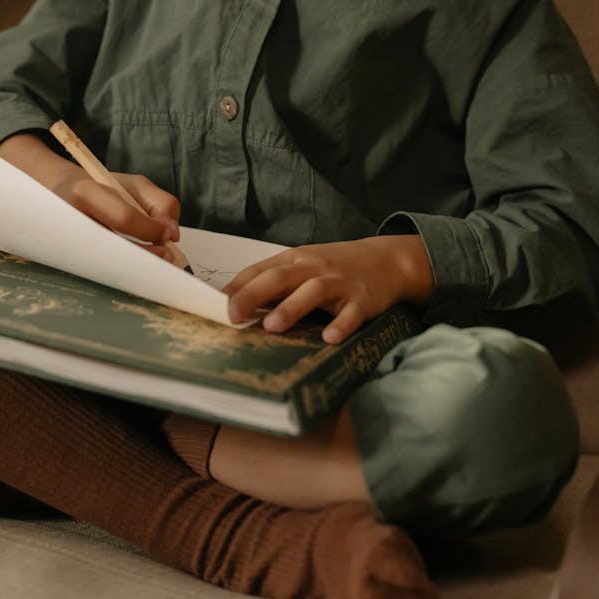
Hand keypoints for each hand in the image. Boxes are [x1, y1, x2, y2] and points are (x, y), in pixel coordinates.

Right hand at [0, 133, 180, 256]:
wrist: (60, 192)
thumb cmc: (102, 187)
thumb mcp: (134, 185)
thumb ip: (161, 203)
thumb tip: (171, 235)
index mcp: (87, 193)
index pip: (125, 218)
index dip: (152, 230)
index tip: (168, 235)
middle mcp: (73, 219)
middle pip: (116, 247)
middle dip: (148, 255)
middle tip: (166, 255)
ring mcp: (69, 242)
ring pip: (110, 263)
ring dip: (138, 265)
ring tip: (155, 260)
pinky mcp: (71, 259)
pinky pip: (104, 268)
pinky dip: (125, 268)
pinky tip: (136, 264)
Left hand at [224, 235, 433, 343]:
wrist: (386, 260)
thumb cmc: (335, 267)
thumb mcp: (304, 267)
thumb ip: (275, 284)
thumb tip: (235, 306)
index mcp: (295, 260)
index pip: (259, 270)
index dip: (236, 286)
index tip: (211, 303)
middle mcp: (314, 268)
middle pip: (281, 277)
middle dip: (254, 295)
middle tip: (232, 314)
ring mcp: (339, 283)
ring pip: (313, 292)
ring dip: (292, 308)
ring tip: (272, 326)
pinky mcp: (362, 300)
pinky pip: (351, 314)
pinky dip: (341, 325)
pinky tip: (329, 338)